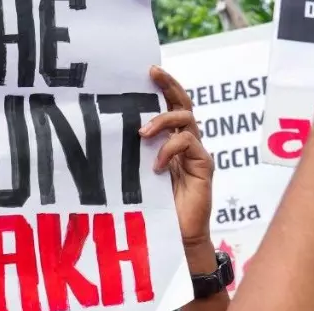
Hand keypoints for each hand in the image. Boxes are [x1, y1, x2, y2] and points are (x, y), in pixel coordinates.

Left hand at [142, 66, 213, 246]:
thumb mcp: (138, 174)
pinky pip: (189, 144)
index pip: (170, 106)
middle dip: (169, 85)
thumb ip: (134, 153)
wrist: (176, 236)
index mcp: (171, 141)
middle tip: (153, 73)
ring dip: (163, 120)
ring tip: (142, 133)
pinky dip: (169, 149)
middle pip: (183, 103)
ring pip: (186, 119)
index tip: (148, 70)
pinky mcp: (203, 165)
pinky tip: (156, 166)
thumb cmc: (154, 207)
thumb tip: (110, 132)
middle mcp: (187, 142)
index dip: (163, 86)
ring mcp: (197, 153)